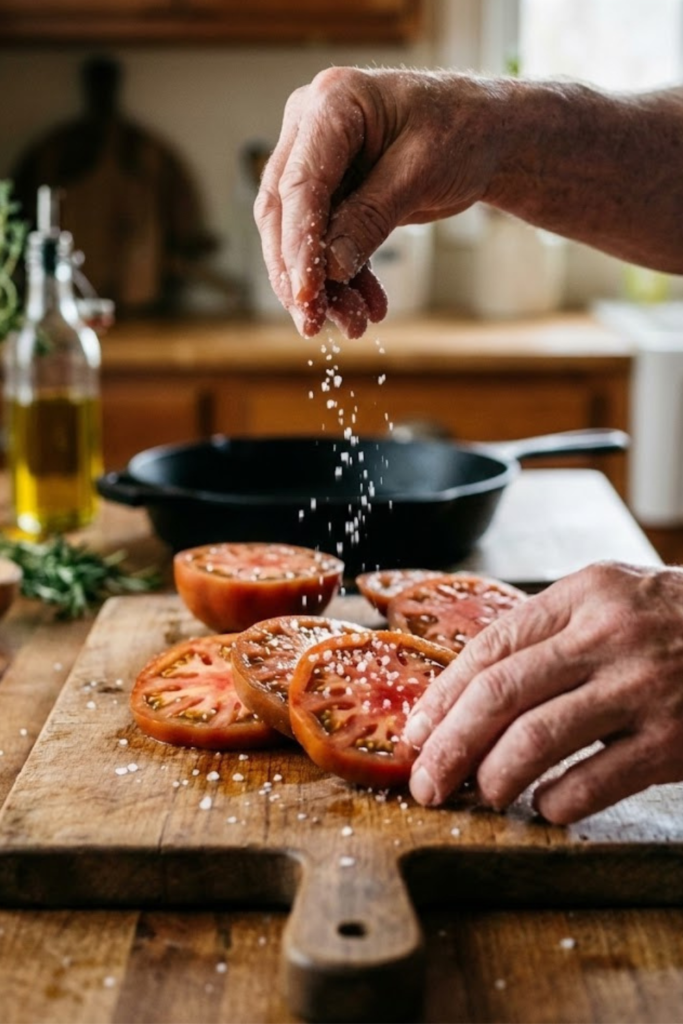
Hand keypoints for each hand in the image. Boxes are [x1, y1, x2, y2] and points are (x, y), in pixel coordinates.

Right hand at [254, 67, 500, 337]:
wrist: (486, 133)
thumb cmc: (462, 132)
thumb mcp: (422, 172)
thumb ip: (373, 216)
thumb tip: (332, 268)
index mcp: (332, 103)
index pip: (299, 186)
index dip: (298, 247)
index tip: (305, 299)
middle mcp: (311, 127)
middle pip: (283, 212)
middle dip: (300, 275)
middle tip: (314, 325)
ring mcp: (316, 159)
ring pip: (299, 235)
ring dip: (323, 285)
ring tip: (356, 325)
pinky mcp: (330, 191)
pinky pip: (324, 242)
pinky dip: (343, 278)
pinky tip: (367, 307)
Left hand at [404, 561, 682, 823]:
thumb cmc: (675, 621)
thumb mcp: (612, 598)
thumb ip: (549, 632)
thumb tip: (467, 690)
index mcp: (584, 593)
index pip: (491, 647)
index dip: (442, 696)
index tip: (415, 733)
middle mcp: (608, 634)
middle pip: (500, 693)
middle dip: (449, 744)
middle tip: (425, 781)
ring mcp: (644, 688)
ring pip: (537, 738)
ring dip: (494, 776)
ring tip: (482, 794)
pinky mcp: (674, 740)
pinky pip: (593, 781)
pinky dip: (556, 802)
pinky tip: (547, 806)